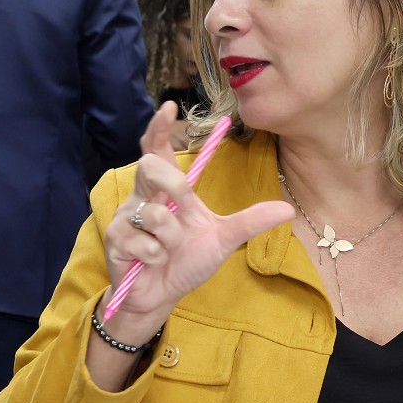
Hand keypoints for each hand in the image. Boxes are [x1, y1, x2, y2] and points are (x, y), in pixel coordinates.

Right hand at [102, 104, 292, 327]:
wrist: (161, 295)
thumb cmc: (186, 262)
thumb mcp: (223, 240)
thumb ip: (249, 221)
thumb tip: (287, 209)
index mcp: (166, 190)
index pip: (157, 151)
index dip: (158, 128)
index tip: (169, 107)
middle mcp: (143, 197)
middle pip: (150, 167)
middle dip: (173, 184)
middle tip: (186, 206)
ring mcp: (126, 217)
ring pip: (155, 213)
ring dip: (172, 238)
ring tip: (168, 251)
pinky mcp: (115, 238)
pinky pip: (145, 241)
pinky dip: (157, 255)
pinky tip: (153, 262)